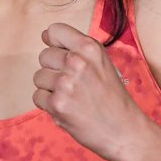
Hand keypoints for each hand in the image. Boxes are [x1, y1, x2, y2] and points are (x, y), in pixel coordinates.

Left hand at [33, 21, 151, 160]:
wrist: (124, 130)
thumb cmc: (113, 97)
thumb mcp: (102, 63)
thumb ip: (76, 49)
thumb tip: (45, 35)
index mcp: (90, 48)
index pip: (55, 30)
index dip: (55, 42)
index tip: (61, 53)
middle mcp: (77, 62)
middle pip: (44, 56)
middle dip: (54, 69)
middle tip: (73, 83)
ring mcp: (65, 83)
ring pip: (38, 77)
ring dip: (50, 87)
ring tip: (71, 96)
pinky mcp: (57, 104)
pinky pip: (37, 96)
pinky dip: (48, 104)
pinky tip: (66, 107)